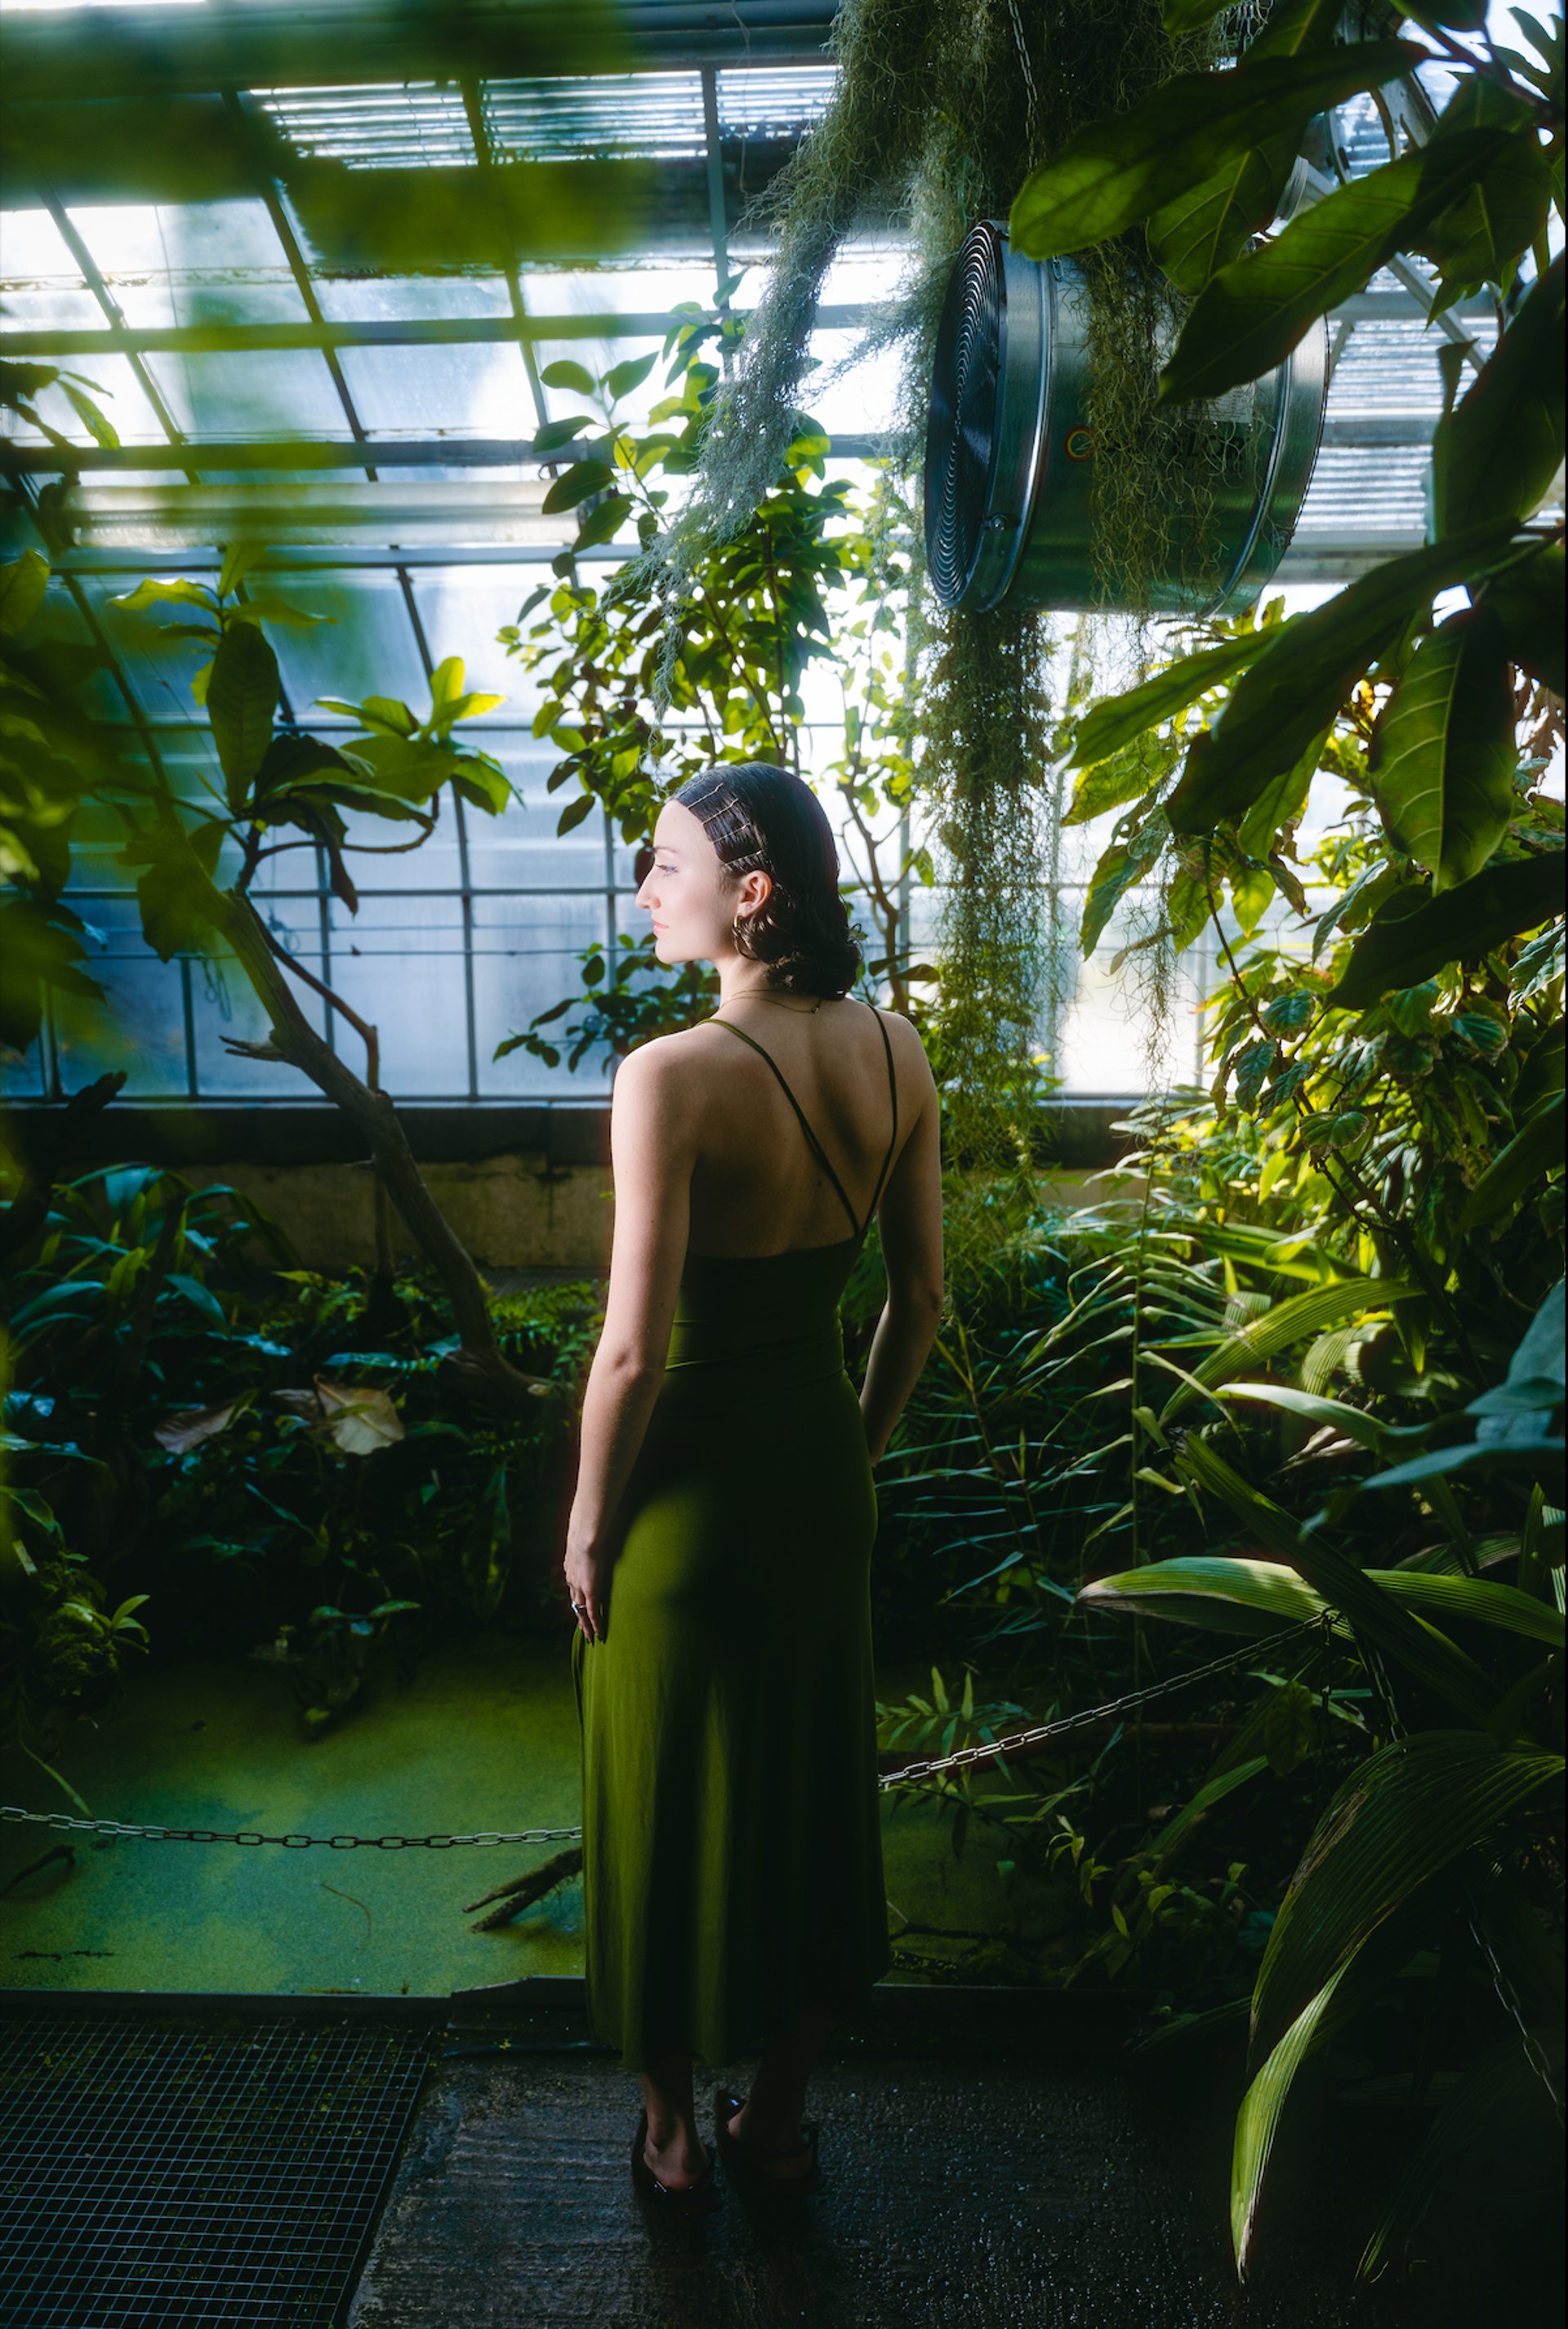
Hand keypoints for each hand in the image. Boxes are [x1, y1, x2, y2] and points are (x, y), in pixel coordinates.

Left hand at [563, 1528, 609, 1643]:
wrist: (586, 1535)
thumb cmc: (588, 1531)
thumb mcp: (587, 1539)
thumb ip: (590, 1542)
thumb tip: (597, 1534)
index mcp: (571, 1569)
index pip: (574, 1589)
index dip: (578, 1599)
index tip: (581, 1606)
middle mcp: (572, 1581)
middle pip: (575, 1604)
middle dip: (579, 1618)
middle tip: (583, 1631)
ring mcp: (580, 1588)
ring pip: (581, 1612)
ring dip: (586, 1626)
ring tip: (591, 1637)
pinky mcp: (591, 1592)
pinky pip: (593, 1613)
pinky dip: (596, 1625)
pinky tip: (600, 1634)